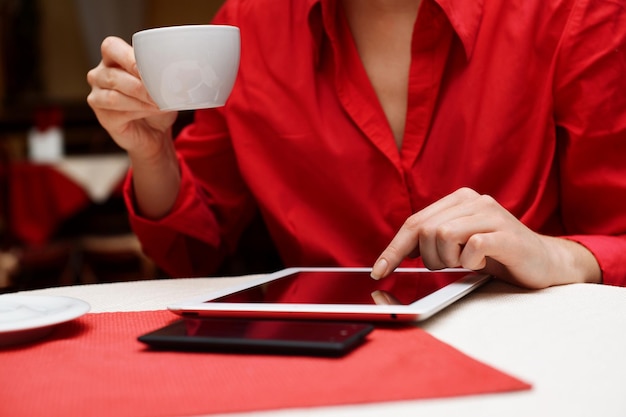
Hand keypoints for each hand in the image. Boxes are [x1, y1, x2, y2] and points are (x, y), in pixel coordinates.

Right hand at [86, 36, 176, 159]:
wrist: (156, 131)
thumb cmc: (157, 101)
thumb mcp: (164, 85)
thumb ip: (164, 75)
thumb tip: (177, 74)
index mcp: (114, 58)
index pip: (111, 47)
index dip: (129, 58)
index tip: (150, 68)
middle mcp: (100, 75)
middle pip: (113, 75)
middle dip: (140, 86)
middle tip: (160, 93)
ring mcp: (98, 96)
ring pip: (113, 96)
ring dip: (140, 101)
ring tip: (159, 104)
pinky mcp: (103, 117)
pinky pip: (116, 113)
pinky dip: (138, 112)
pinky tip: (151, 112)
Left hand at [370, 187, 600, 288]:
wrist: (544, 262)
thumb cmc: (496, 254)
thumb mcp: (458, 244)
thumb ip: (432, 241)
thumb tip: (395, 255)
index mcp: (458, 199)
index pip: (414, 222)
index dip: (393, 249)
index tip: (379, 271)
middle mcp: (473, 200)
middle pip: (425, 230)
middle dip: (429, 257)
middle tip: (450, 265)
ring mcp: (491, 214)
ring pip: (442, 236)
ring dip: (449, 260)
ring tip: (467, 262)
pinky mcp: (505, 233)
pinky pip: (470, 248)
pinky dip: (469, 263)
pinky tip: (482, 263)